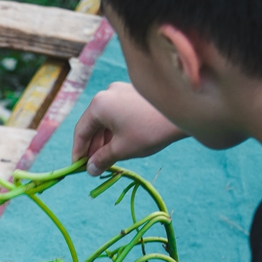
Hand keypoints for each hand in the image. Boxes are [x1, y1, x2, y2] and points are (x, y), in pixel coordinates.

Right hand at [69, 82, 187, 174]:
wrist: (183, 112)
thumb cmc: (149, 131)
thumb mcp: (122, 149)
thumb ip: (102, 159)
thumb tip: (90, 170)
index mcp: (98, 105)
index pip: (81, 131)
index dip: (78, 152)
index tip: (78, 167)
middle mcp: (107, 93)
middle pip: (93, 124)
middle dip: (93, 147)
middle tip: (94, 166)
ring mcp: (122, 91)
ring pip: (107, 120)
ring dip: (105, 140)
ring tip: (109, 159)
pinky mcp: (134, 94)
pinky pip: (118, 114)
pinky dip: (116, 130)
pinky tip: (121, 144)